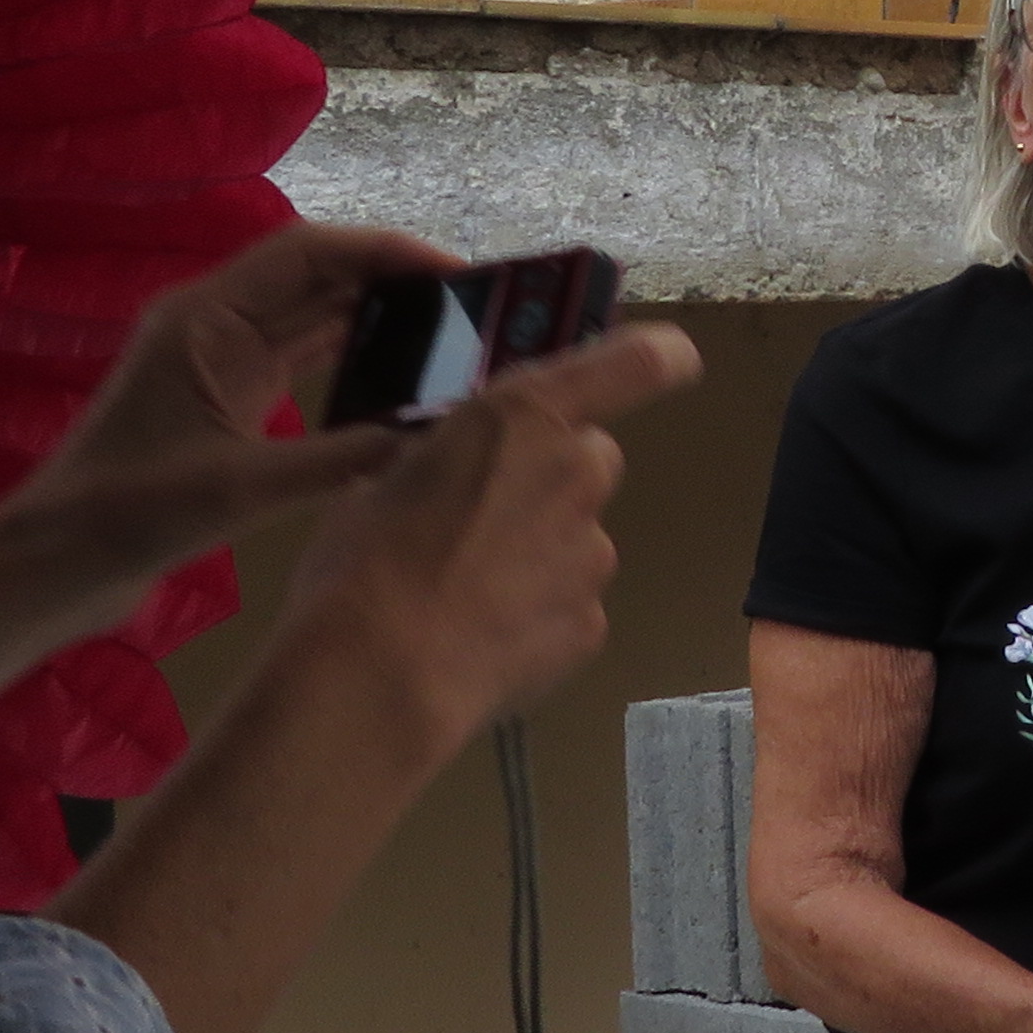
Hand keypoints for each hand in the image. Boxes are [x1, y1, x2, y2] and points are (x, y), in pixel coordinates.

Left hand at [0, 226, 465, 637]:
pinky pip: (298, 354)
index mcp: (206, 319)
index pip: (308, 253)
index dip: (385, 251)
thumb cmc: (133, 512)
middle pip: (314, 273)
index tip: (459, 272)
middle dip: (391, 276)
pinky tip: (400, 372)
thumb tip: (436, 436)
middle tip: (475, 301)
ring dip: (374, 312)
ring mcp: (216, 359)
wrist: (54, 561)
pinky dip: (349, 353)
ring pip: (309, 313)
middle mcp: (212, 323)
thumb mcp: (245, 488)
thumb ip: (342, 458)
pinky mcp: (224, 396)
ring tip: (453, 327)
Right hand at [275, 321, 699, 751]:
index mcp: (524, 418)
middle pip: (589, 460)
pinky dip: (535, 616)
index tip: (669, 360)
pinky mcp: (591, 624)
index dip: (659, 357)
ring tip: (465, 592)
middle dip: (550, 478)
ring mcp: (593, 555)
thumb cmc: (363, 560)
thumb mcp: (384, 478)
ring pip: (577, 539)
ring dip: (536, 554)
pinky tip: (480, 636)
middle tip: (484, 517)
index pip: (637, 363)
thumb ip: (448, 461)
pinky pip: (568, 606)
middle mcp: (578, 474)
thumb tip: (455, 475)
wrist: (378, 675)